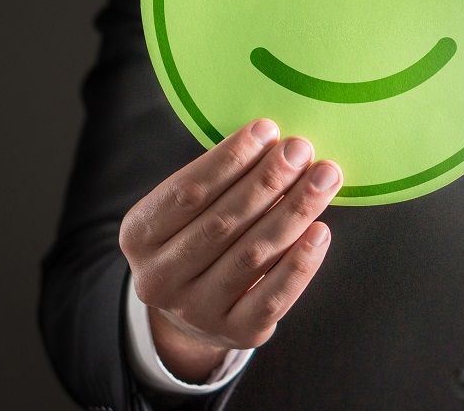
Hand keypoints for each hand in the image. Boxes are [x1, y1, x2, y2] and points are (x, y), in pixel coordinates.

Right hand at [119, 119, 341, 381]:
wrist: (195, 310)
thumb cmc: (202, 237)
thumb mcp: (192, 210)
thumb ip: (224, 181)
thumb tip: (279, 142)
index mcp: (139, 235)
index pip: (187, 192)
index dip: (229, 160)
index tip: (268, 130)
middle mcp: (159, 278)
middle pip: (222, 222)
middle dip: (268, 180)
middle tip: (302, 149)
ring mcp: (196, 311)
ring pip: (253, 255)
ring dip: (294, 211)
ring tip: (324, 177)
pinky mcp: (237, 334)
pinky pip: (274, 296)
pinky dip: (300, 262)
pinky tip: (321, 231)